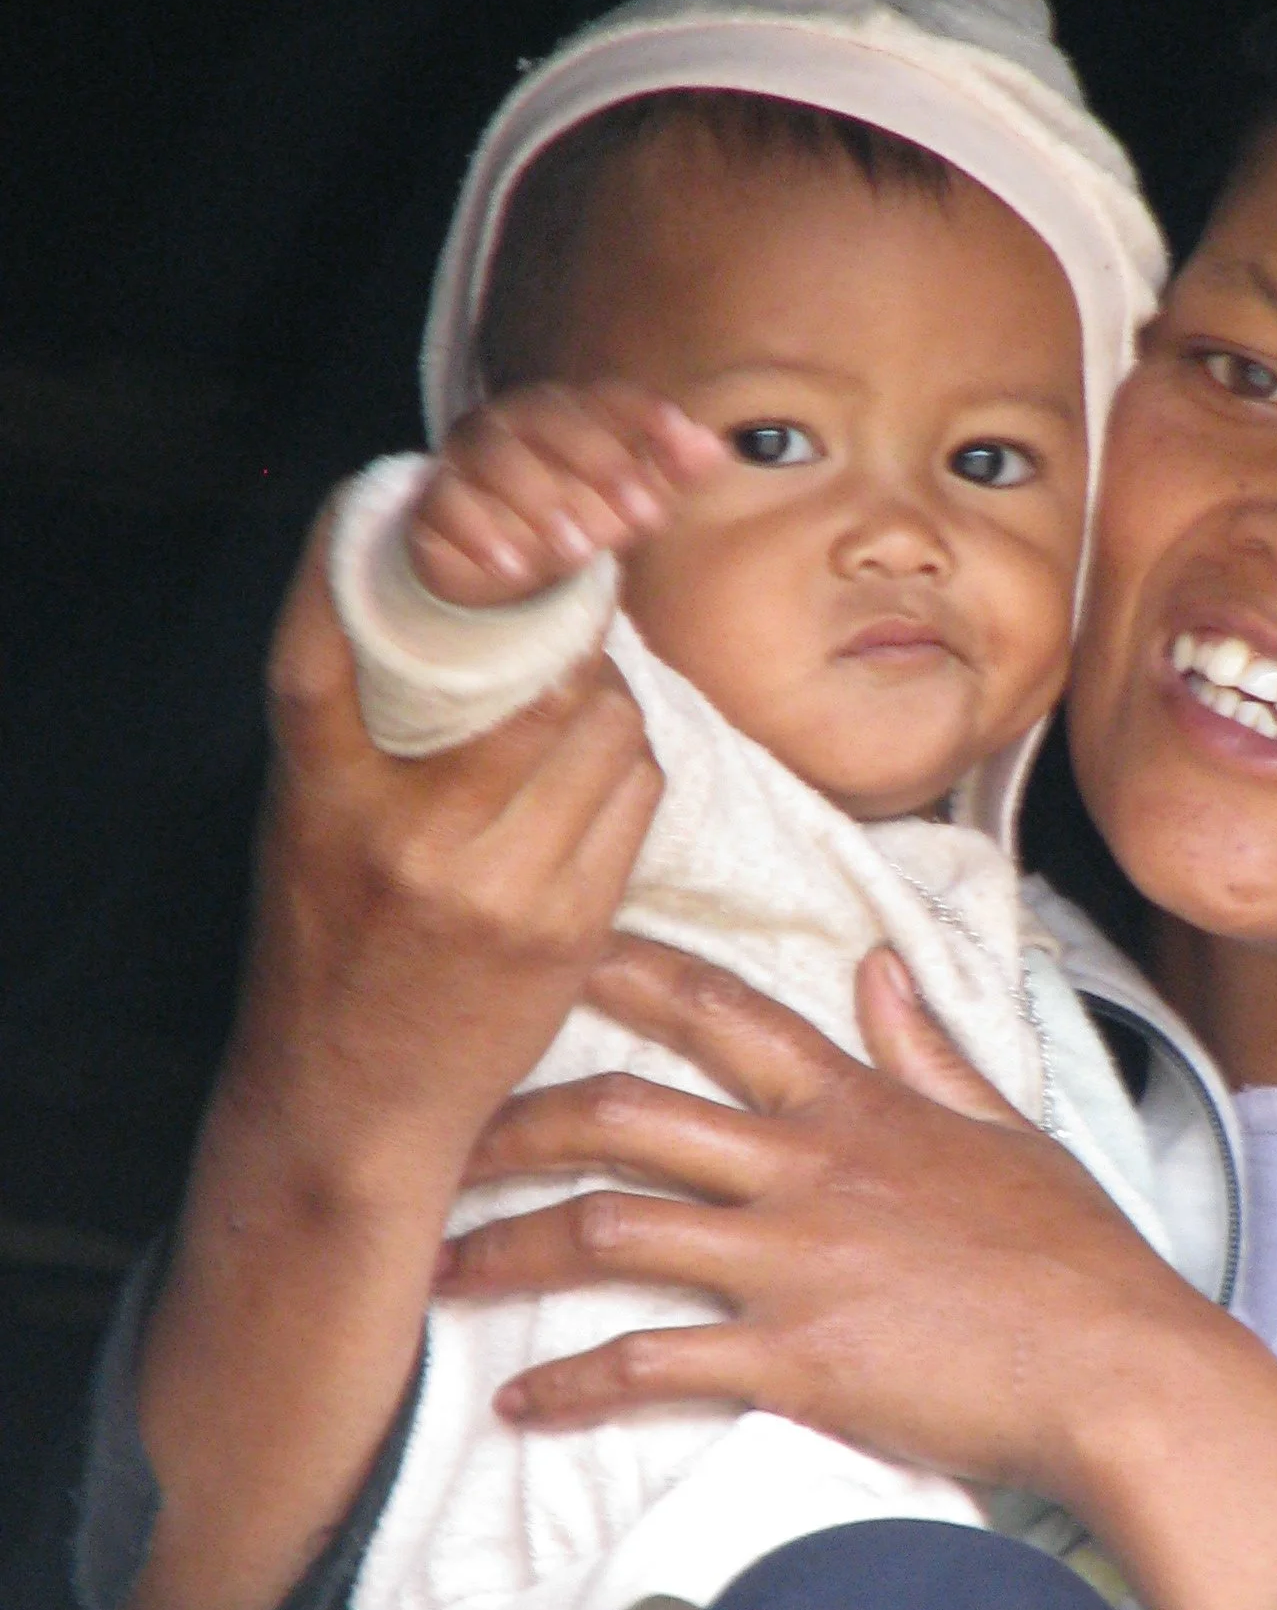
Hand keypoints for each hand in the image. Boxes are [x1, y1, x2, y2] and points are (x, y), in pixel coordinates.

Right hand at [220, 516, 665, 1180]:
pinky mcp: (570, 926)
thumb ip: (365, 717)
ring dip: (605, 700)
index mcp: (320, 795)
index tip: (428, 503)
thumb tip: (470, 596)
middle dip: (560, 635)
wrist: (350, 1106)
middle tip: (557, 627)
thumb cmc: (328, 944)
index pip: (335, 644)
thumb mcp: (308, 820)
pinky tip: (592, 778)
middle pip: (530, 670)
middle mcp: (407, 834)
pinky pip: (636, 794)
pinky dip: (627, 766)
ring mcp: (498, 883)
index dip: (387, 553)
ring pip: (605, 724)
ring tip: (574, 709)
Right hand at [408, 380, 723, 605]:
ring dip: (540, 502)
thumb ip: (667, 473)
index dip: (644, 415)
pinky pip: (446, 503)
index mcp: (567, 410)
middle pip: (550, 419)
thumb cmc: (570, 512)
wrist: (492, 555)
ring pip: (496, 457)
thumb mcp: (623, 499)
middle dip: (600, 463)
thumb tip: (714, 447)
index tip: (683, 439)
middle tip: (641, 515)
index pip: (606, 398)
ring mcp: (468, 454)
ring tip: (578, 552)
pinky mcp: (433, 498)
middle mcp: (514, 420)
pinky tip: (511, 567)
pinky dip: (479, 534)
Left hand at [438, 933, 1276, 1609]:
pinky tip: (515, 1404)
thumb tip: (877, 963)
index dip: (623, 973)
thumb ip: (925, 1049)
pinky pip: (649, 1364)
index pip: (721, 1013)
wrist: (1119, 1367)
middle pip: (624, 1112)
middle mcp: (806, 1168)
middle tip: (441, 1137)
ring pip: (611, 1230)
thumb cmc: (1075, 1256)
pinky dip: (569, 1385)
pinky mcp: (792, 1359)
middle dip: (515, 1117)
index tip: (545, 953)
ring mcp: (793, 1262)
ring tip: (437, 1271)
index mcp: (855, 1107)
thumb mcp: (1005, 1129)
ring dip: (509, 1249)